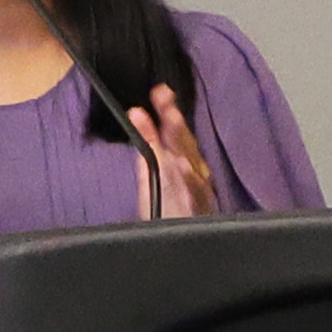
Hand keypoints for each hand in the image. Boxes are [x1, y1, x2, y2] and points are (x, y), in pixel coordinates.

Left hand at [132, 77, 219, 220]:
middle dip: (174, 120)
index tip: (160, 91)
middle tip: (165, 99)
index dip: (167, 110)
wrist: (181, 240)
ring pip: (189, 159)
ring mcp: (196, 185)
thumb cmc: (170, 203)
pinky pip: (194, 189)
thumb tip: (135, 112)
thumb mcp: (153, 169)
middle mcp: (192, 168)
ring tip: (172, 122)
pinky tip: (181, 164)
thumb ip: (148, 141)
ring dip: (181, 140)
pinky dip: (189, 176)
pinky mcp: (196, 204)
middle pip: (183, 140)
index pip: (174, 130)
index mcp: (181, 157)